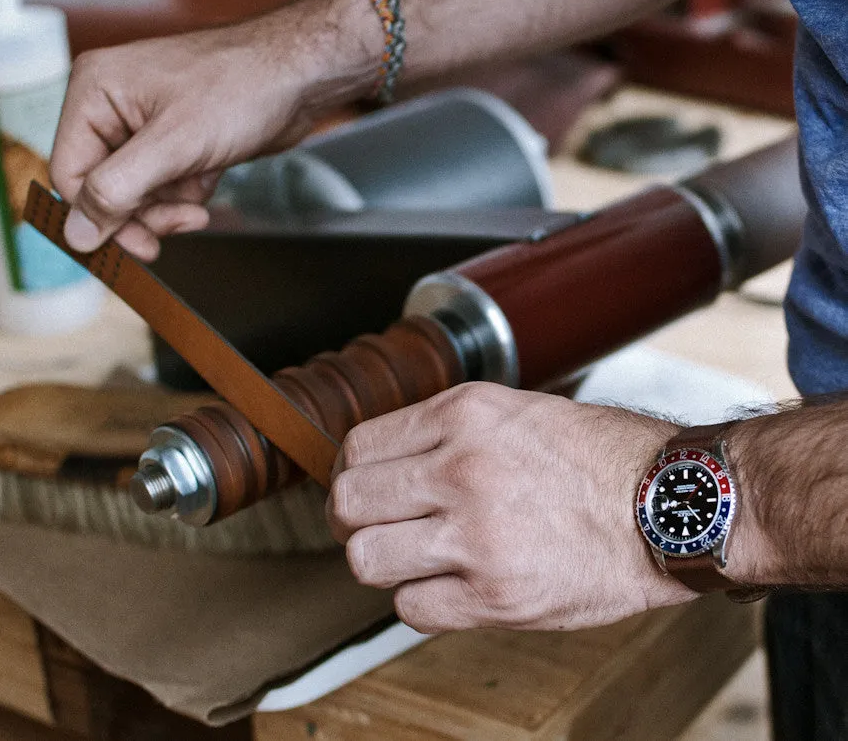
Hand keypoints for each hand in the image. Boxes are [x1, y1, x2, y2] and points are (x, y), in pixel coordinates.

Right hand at [50, 0, 380, 259]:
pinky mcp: (177, 141)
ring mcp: (146, 125)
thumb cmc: (242, 89)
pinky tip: (209, 175)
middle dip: (144, 211)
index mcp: (96, 92)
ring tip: (199, 191)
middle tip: (181, 222)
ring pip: (138, 194)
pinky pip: (166, 187)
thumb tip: (77, 233)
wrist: (299, 77)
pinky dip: (187, 193)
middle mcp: (114, 107)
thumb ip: (118, 190)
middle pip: (105, 189)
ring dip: (170, 204)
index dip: (101, 216)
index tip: (140, 243)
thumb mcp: (173, 145)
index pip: (70, 174)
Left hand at [326, 382, 695, 633]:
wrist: (669, 504)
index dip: (353, 472)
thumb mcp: (517, 412)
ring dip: (382, 561)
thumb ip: (447, 432)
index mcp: (465, 415)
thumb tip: (388, 461)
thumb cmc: (601, 457)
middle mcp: (462, 469)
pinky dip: (422, 600)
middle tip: (375, 524)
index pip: (358, 447)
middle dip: (353, 518)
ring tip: (413, 556)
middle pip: (349, 503)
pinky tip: (451, 584)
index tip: (366, 487)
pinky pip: (411, 608)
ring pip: (365, 558)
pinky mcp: (497, 595)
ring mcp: (477, 535)